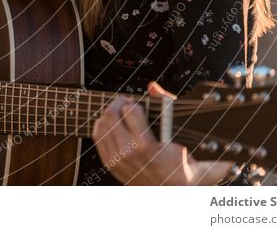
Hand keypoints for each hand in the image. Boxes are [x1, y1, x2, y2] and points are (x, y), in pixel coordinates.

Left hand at [92, 81, 231, 184]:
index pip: (130, 110)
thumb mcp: (178, 134)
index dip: (133, 103)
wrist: (171, 188)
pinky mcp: (109, 163)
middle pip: (112, 115)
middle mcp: (128, 153)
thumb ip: (167, 106)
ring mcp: (117, 160)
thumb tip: (152, 86)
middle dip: (118, 103)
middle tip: (125, 101)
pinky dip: (102, 125)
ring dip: (109, 113)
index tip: (136, 103)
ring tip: (118, 112)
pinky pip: (97, 137)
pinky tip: (110, 123)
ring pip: (102, 124)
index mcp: (146, 146)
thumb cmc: (178, 160)